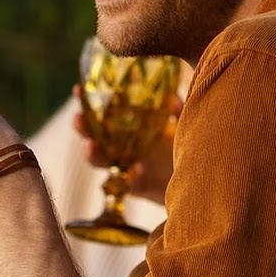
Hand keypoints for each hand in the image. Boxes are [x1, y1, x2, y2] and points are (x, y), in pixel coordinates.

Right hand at [71, 84, 180, 204]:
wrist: (197, 178)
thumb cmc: (185, 146)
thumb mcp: (182, 124)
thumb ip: (176, 111)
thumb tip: (171, 98)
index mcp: (129, 126)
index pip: (103, 111)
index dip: (88, 101)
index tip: (78, 89)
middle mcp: (124, 145)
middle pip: (94, 135)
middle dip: (82, 127)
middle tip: (78, 118)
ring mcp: (128, 166)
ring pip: (101, 161)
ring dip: (93, 154)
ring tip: (90, 146)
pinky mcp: (139, 187)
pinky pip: (130, 184)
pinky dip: (131, 177)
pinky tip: (137, 169)